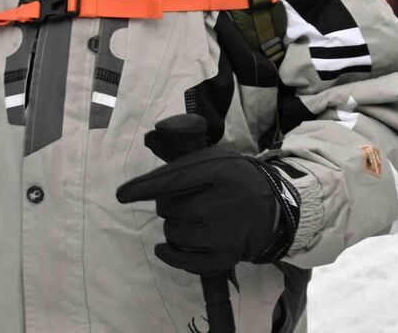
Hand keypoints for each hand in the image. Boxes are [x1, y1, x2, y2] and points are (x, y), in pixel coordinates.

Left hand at [116, 148, 299, 274]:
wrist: (274, 207)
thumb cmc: (236, 180)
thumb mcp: (218, 158)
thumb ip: (186, 156)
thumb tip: (152, 137)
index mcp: (221, 171)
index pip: (174, 179)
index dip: (145, 187)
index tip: (123, 194)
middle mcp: (223, 202)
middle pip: (169, 208)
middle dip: (167, 205)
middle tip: (184, 202)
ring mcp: (224, 233)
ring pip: (173, 233)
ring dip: (172, 227)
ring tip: (189, 220)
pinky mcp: (225, 257)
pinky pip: (184, 261)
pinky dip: (170, 254)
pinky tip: (167, 247)